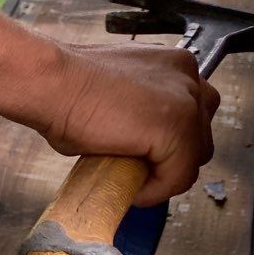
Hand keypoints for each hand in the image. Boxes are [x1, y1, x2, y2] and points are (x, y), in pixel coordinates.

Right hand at [36, 43, 219, 205]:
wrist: (51, 83)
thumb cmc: (67, 88)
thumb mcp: (119, 96)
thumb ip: (141, 113)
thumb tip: (140, 146)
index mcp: (173, 64)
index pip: (194, 111)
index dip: (171, 140)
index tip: (147, 156)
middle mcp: (187, 76)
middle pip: (201, 133)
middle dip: (175, 156)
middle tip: (143, 169)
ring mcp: (186, 102)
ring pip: (194, 158)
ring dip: (167, 174)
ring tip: (135, 178)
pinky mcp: (177, 130)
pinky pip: (178, 177)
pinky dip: (157, 190)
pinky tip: (132, 189)